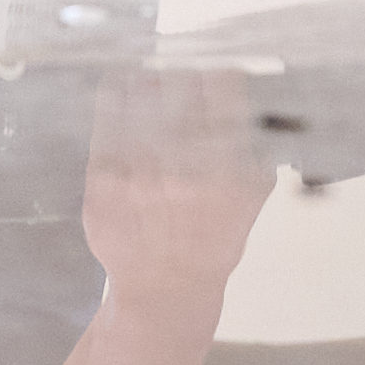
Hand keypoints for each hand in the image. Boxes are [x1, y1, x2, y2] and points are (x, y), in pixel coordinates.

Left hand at [79, 69, 270, 310]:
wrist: (164, 290)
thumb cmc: (212, 241)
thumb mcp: (253, 195)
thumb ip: (260, 145)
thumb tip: (263, 97)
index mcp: (226, 166)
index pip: (222, 85)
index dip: (218, 75)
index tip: (213, 77)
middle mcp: (182, 167)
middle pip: (178, 82)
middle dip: (182, 78)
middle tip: (180, 82)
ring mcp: (137, 172)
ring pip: (139, 92)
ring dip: (148, 82)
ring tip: (151, 85)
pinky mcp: (102, 179)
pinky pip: (106, 116)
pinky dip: (116, 98)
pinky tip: (123, 95)